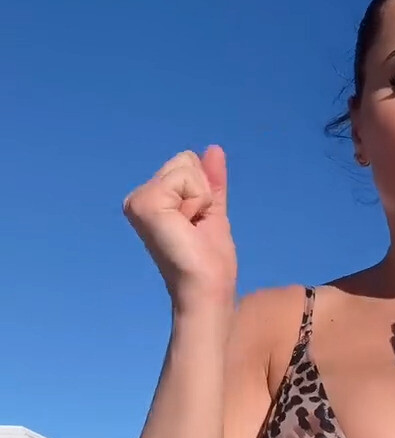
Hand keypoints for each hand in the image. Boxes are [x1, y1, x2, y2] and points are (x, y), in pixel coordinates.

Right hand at [123, 146, 236, 311]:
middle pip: (186, 160)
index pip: (187, 164)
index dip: (203, 192)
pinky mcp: (145, 204)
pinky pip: (186, 178)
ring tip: (191, 229)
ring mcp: (139, 200)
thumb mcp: (212, 211)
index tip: (198, 223)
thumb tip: (213, 149)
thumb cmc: (209, 260)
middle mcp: (138, 197)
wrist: (207, 288)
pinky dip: (197, 201)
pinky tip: (187, 226)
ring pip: (187, 167)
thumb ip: (211, 181)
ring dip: (201, 199)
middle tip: (195, 226)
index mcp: (151, 200)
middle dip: (202, 192)